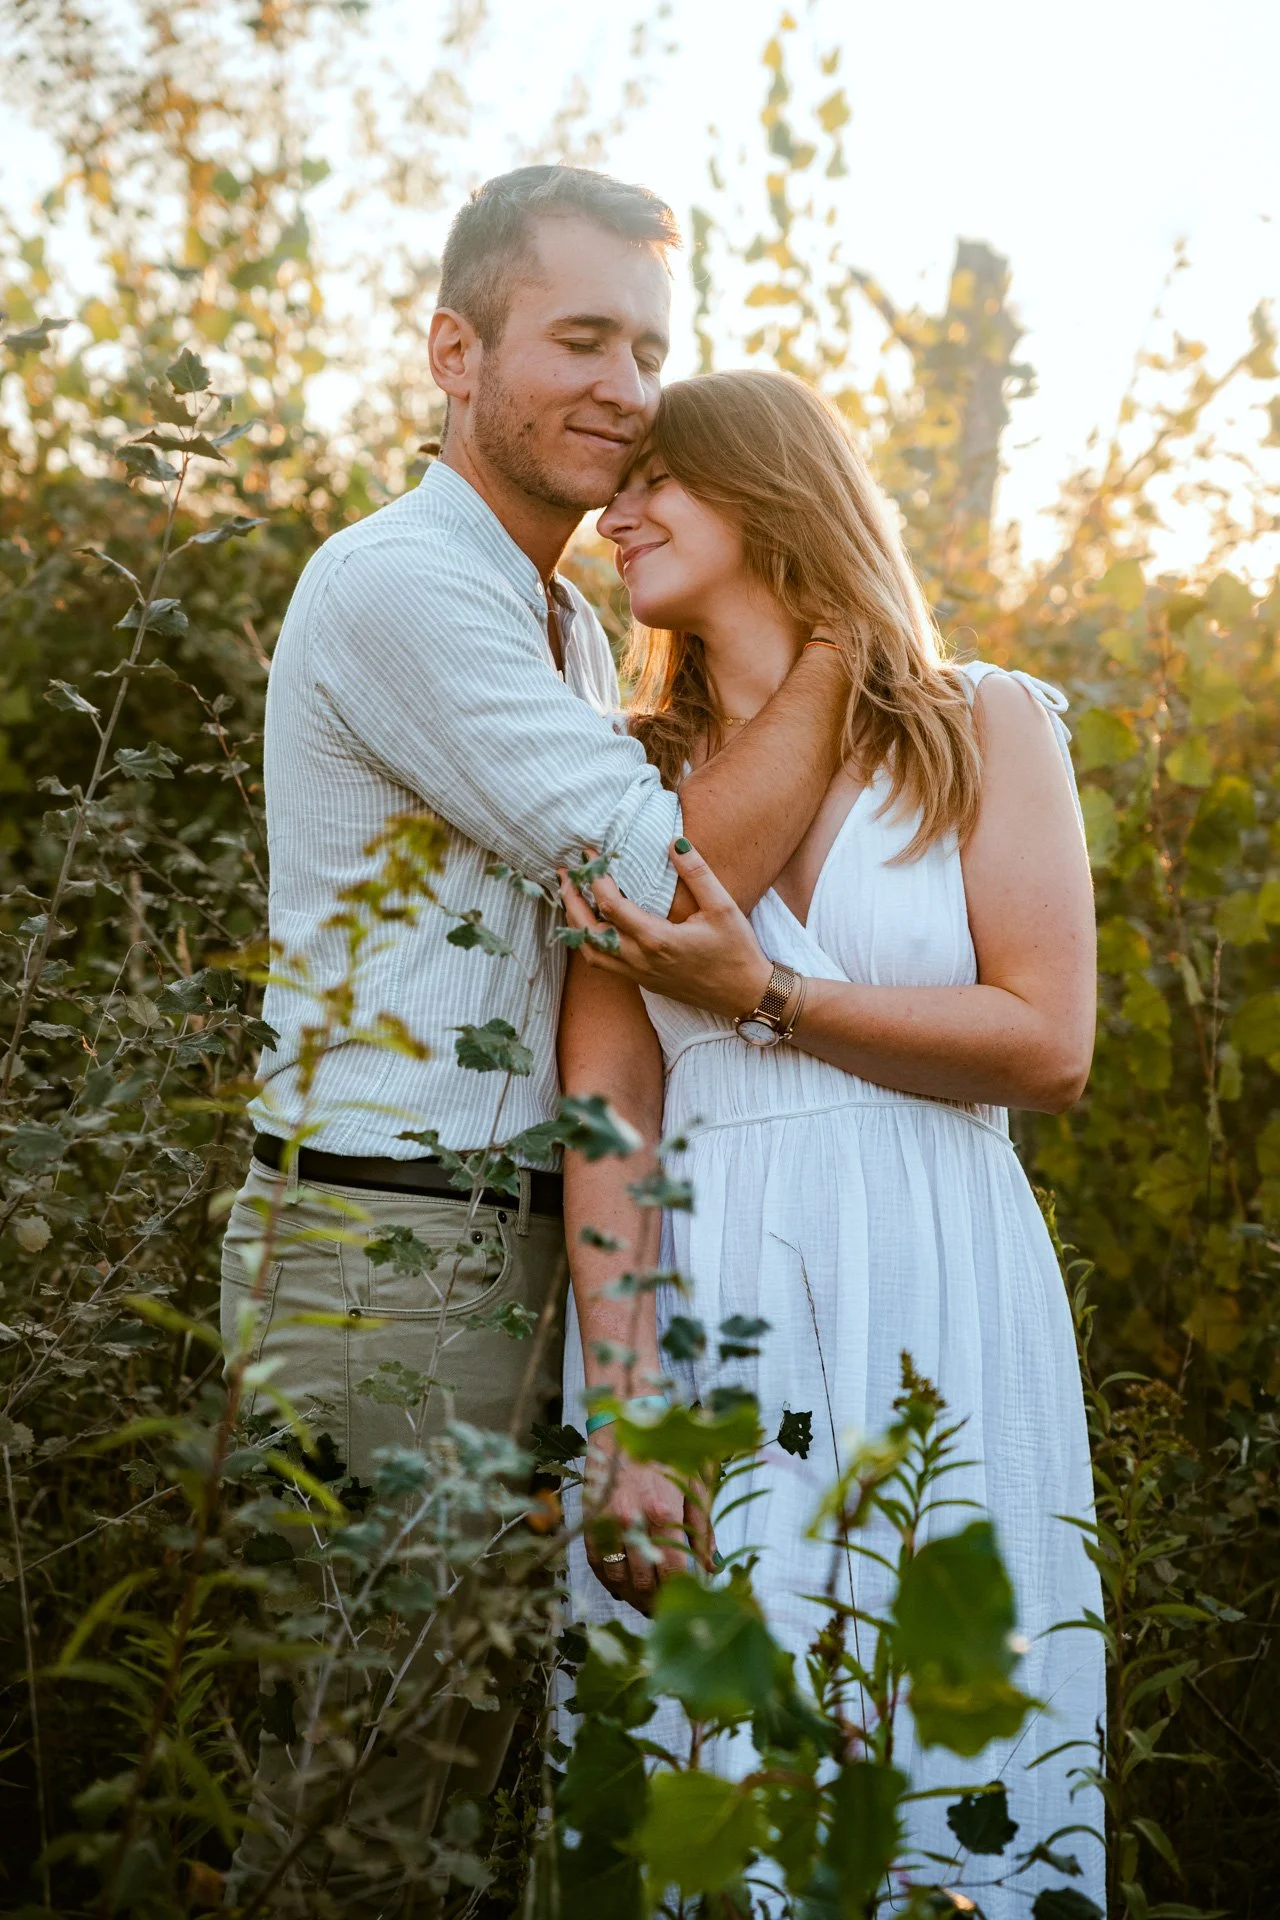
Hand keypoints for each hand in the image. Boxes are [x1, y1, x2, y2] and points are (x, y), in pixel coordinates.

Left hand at [559, 839, 772, 1018]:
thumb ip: (697, 873)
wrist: (745, 994)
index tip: (591, 855)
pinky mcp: (643, 982)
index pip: (611, 906)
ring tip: (570, 899)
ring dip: (575, 925)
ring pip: (591, 953)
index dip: (595, 878)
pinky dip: (589, 943)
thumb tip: (675, 842)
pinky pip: (604, 964)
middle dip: (571, 901)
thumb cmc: (736, 951)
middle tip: (565, 875)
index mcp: (657, 939)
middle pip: (588, 932)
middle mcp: (641, 960)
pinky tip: (592, 926)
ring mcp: (639, 974)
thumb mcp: (723, 907)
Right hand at [584, 1438, 690, 1615]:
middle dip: (656, 1603)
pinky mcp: (589, 1520)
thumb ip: (703, 1528)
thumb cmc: (664, 1453)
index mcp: (663, 1513)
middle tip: (665, 1610)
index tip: (686, 1601)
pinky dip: (608, 1580)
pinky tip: (621, 1586)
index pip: (673, 1573)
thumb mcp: (694, 1484)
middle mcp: (633, 1522)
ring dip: (631, 1597)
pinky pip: (596, 1564)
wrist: (622, 1424)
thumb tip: (712, 1567)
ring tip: (644, 1602)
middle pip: (644, 1583)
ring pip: (617, 1579)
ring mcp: (607, 1522)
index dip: (680, 1593)